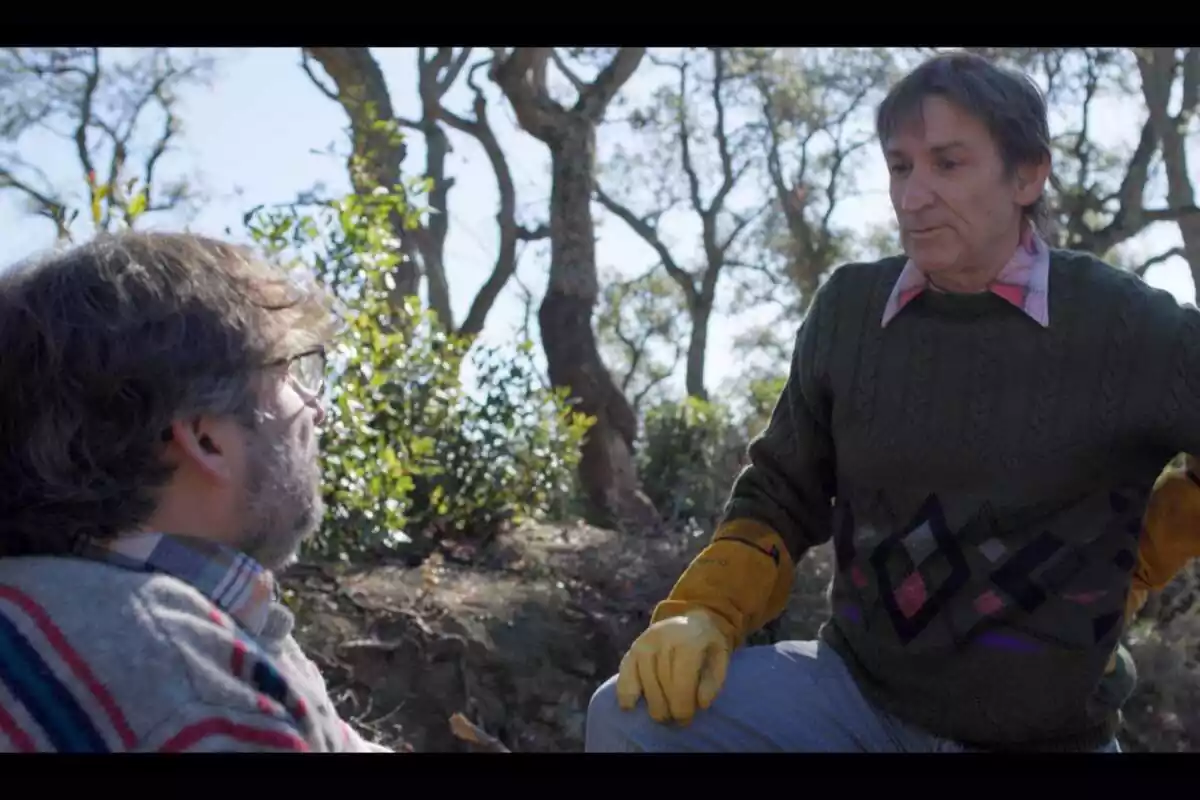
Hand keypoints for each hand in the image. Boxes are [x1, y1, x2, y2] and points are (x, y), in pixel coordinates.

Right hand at [615, 609, 731, 724]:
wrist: (690, 620)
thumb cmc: (706, 644)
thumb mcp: (720, 657)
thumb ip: (714, 680)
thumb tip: (701, 704)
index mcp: (686, 640)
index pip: (681, 681)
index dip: (683, 705)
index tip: (687, 719)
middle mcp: (661, 639)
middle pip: (662, 684)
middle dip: (670, 708)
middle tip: (678, 720)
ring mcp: (643, 644)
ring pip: (645, 684)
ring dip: (654, 705)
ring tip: (664, 715)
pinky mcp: (631, 650)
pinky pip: (624, 676)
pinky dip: (626, 694)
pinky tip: (631, 707)